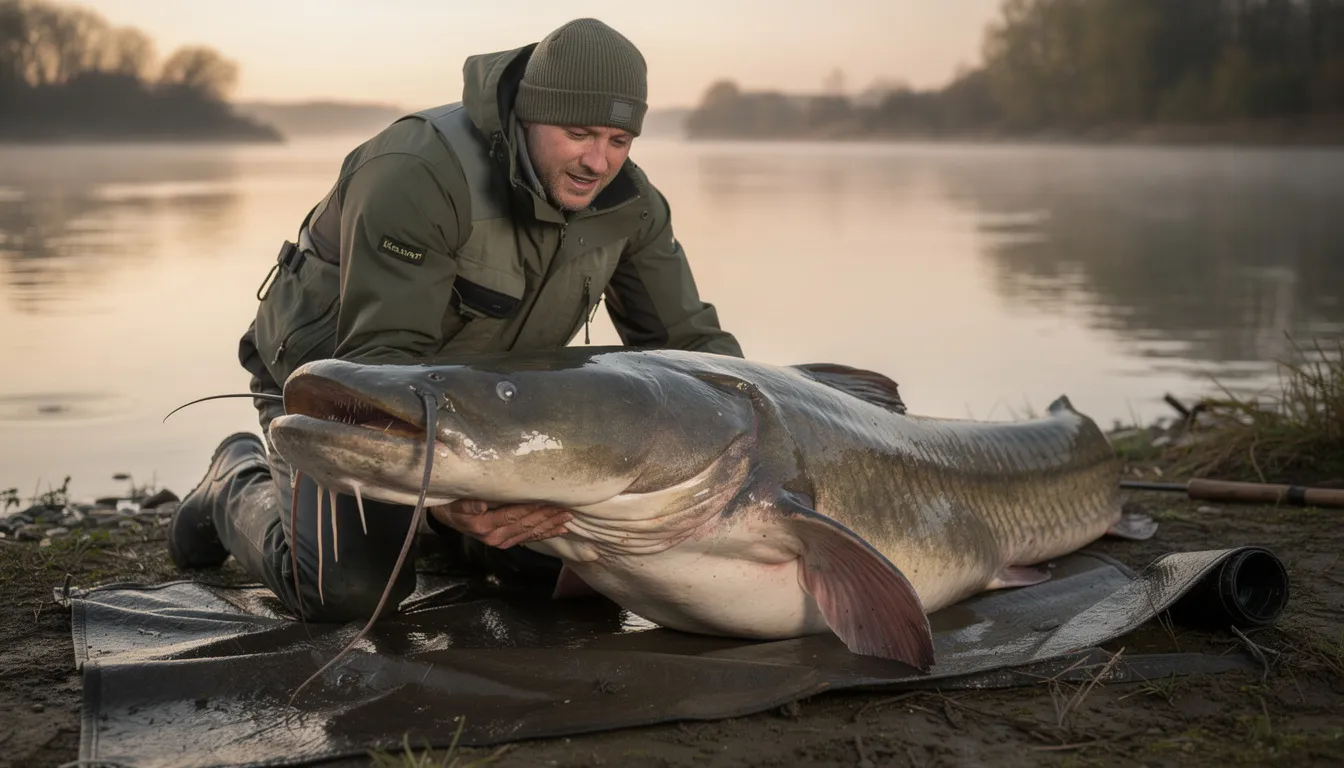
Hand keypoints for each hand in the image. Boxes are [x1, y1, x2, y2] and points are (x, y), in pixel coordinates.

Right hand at [429, 499, 572, 548]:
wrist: (444, 515)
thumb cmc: (451, 503)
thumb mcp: (456, 501)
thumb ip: (469, 503)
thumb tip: (482, 504)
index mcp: (484, 526)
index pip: (514, 515)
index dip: (534, 509)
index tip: (552, 502)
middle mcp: (494, 536)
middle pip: (525, 525)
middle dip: (547, 518)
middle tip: (567, 510)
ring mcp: (500, 541)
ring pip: (529, 533)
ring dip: (549, 526)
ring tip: (567, 519)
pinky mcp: (503, 542)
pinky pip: (527, 538)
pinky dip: (544, 533)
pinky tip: (558, 530)